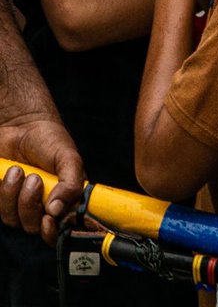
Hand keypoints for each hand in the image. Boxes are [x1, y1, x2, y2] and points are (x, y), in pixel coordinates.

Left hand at [0, 119, 83, 244]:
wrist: (21, 125)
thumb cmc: (49, 140)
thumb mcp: (68, 158)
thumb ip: (71, 183)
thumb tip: (57, 211)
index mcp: (63, 200)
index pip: (60, 231)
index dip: (53, 233)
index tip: (48, 219)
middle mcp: (41, 207)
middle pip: (33, 227)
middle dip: (29, 206)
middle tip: (33, 180)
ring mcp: (19, 204)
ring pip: (12, 220)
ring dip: (13, 195)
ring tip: (17, 170)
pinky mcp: (1, 198)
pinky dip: (1, 190)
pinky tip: (8, 172)